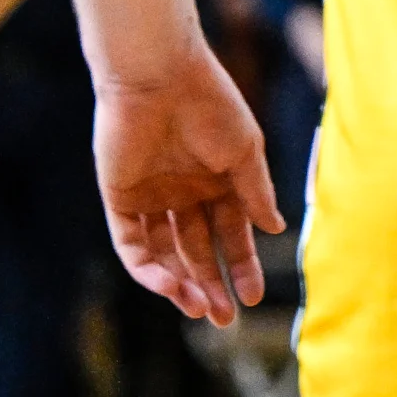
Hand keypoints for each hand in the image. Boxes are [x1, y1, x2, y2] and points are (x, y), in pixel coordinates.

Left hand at [93, 43, 282, 323]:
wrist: (160, 77)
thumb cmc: (211, 105)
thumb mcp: (244, 152)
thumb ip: (256, 192)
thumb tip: (275, 230)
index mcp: (219, 182)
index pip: (231, 235)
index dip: (243, 266)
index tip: (255, 296)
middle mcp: (185, 195)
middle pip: (198, 252)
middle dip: (212, 285)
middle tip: (225, 319)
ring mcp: (151, 199)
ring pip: (166, 254)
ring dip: (181, 283)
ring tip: (199, 307)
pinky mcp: (120, 199)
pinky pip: (133, 244)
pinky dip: (149, 268)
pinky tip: (169, 284)